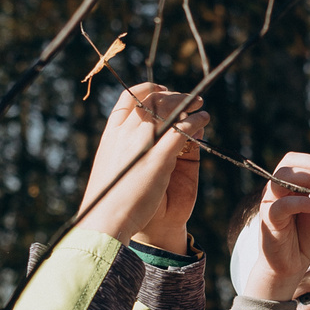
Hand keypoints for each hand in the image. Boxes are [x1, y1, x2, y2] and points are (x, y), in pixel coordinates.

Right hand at [76, 83, 208, 242]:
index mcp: (111, 134)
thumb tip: (139, 136)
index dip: (147, 90)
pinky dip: (195, 122)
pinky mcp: (159, 159)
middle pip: (152, 100)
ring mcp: (142, 143)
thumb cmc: (108, 197)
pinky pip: (182, 131)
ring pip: (169, 111)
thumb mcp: (112, 165)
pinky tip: (203, 120)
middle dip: (173, 95)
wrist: (106, 219)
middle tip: (189, 98)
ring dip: (188, 104)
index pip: (128, 98)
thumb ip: (123, 149)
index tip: (162, 90)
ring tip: (200, 105)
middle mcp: (125, 132)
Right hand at [238, 153, 309, 297]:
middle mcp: (276, 187)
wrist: (290, 265)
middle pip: (290, 161)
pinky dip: (303, 203)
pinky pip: (282, 205)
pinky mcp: (269, 219)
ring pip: (282, 177)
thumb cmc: (305, 236)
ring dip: (309, 180)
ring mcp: (269, 202)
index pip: (303, 160)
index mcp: (288, 182)